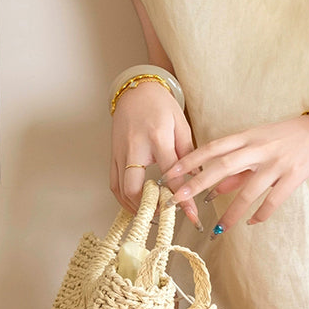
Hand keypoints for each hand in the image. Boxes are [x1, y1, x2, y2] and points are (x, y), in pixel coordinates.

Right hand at [110, 80, 201, 227]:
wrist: (136, 90)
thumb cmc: (161, 106)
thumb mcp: (181, 126)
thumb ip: (188, 153)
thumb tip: (197, 179)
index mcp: (156, 138)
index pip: (171, 175)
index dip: (181, 197)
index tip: (192, 215)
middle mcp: (135, 147)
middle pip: (136, 188)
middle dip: (150, 208)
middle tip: (165, 217)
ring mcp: (119, 153)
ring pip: (121, 190)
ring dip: (136, 208)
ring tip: (153, 217)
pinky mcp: (112, 155)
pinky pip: (114, 184)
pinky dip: (123, 199)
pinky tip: (136, 207)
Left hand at [162, 115, 308, 233]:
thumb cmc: (285, 137)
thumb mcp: (257, 145)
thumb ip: (236, 168)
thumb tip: (212, 190)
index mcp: (247, 137)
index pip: (213, 147)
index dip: (190, 160)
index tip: (171, 173)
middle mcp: (259, 148)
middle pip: (223, 166)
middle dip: (198, 184)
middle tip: (178, 200)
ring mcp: (277, 163)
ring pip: (249, 190)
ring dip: (232, 211)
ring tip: (219, 228)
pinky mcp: (294, 176)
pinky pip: (274, 200)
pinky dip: (261, 213)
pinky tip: (252, 223)